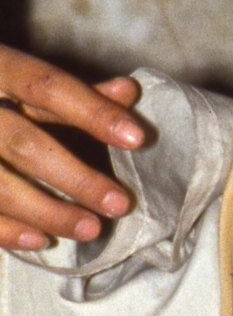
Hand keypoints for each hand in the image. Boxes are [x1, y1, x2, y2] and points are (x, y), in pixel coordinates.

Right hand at [0, 48, 145, 249]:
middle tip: (120, 203)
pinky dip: (5, 230)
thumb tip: (127, 91)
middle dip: (76, 177)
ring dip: (47, 211)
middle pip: (23, 142)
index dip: (92, 111)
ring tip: (90, 228)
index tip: (137, 137)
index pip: (45, 85)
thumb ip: (66, 92)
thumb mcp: (11, 75)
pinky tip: (41, 240)